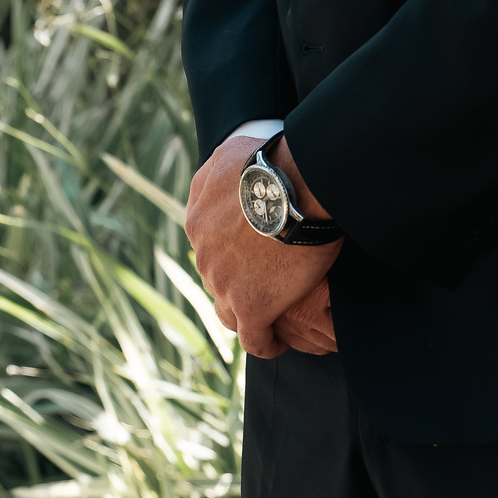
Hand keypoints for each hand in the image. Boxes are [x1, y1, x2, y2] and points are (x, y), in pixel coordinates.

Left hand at [185, 133, 340, 357]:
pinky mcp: (252, 308)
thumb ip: (214, 175)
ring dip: (246, 312)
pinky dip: (265, 342)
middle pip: (217, 277)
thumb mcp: (228, 154)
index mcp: (198, 220)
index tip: (248, 249)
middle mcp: (204, 255)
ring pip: (229, 310)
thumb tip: (215, 181)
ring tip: (268, 314)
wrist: (299, 183)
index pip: (209, 243)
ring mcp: (224, 285)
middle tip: (265, 277)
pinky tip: (276, 341)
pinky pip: (255, 339)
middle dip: (236, 279)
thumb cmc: (272, 162)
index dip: (229, 248)